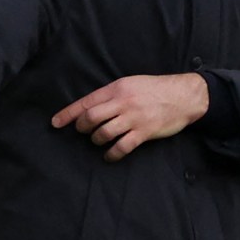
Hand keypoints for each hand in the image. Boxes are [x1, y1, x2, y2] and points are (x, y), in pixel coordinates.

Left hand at [51, 73, 208, 161]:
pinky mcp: (144, 132)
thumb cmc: (156, 89)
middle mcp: (123, 102)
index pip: (86, 101)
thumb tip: (92, 107)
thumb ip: (113, 94)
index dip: (68, 114)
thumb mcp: (131, 83)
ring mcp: (134, 118)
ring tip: (99, 140)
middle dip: (82, 128)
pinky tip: (110, 155)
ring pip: (104, 133)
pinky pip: (122, 147)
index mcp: (117, 88)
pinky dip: (112, 154)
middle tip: (83, 132)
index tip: (55, 123)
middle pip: (91, 118)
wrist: (184, 96)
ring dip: (96, 140)